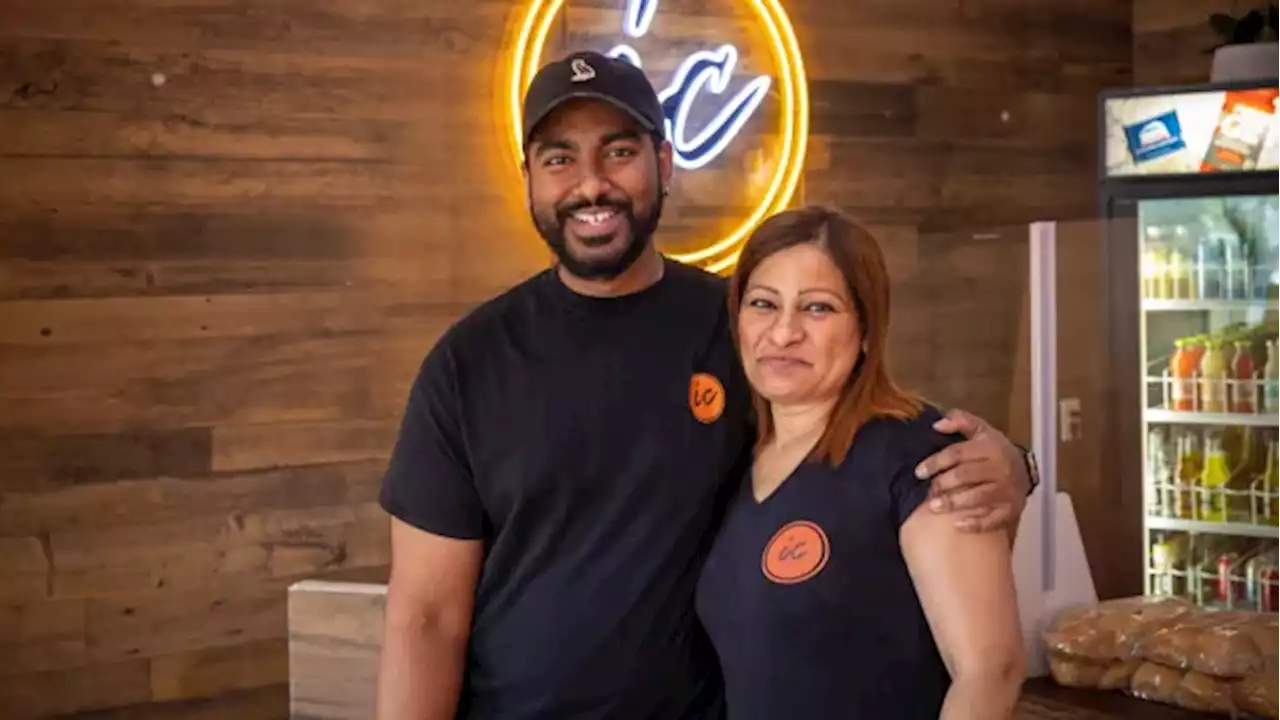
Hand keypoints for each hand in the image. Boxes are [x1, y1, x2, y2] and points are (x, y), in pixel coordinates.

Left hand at [913, 408, 1029, 532]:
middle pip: (966, 476)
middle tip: (928, 490)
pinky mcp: (1010, 510)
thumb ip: (960, 422)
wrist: (1025, 471)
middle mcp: (1000, 469)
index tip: (919, 472)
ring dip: (954, 503)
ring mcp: (1006, 491)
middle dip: (943, 484)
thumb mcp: (981, 430)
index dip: (936, 462)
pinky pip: (992, 519)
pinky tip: (957, 525)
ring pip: (977, 498)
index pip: (958, 453)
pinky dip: (975, 523)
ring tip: (934, 507)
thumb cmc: (994, 450)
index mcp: (990, 448)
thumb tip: (937, 424)